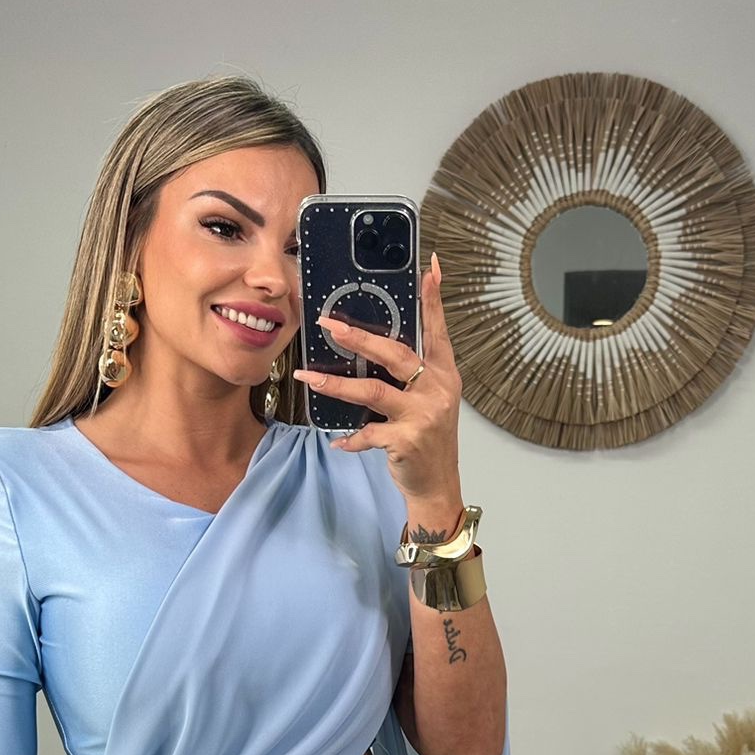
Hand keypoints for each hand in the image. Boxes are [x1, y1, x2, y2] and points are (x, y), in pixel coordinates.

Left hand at [293, 250, 463, 516]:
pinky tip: (336, 439)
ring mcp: (422, 416)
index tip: (429, 268)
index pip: (437, 330)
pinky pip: (368, 434)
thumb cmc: (428, 439)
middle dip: (359, 338)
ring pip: (373, 392)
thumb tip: (374, 346)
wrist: (438, 486)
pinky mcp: (406, 441)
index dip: (433, 300)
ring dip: (337, 385)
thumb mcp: (430, 400)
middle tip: (329, 324)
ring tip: (309, 378)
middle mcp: (437, 390)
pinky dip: (349, 438)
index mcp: (444, 374)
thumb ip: (412, 372)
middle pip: (395, 354)